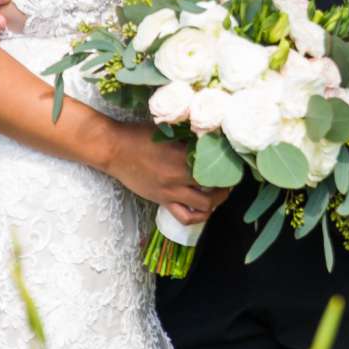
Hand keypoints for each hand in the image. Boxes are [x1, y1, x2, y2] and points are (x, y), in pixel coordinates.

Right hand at [103, 123, 227, 222]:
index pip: (214, 164)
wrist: (114, 149)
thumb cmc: (139, 135)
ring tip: (220, 193)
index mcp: (181, 155)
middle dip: (227, 183)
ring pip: (205, 205)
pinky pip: (185, 217)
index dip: (228, 164)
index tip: (233, 162)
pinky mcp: (162, 201)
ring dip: (217, 201)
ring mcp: (171, 192)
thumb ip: (187, 137)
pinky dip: (198, 216)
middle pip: (215, 186)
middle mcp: (179, 176)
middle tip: (231, 178)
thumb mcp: (167, 131)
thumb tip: (211, 138)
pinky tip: (204, 209)